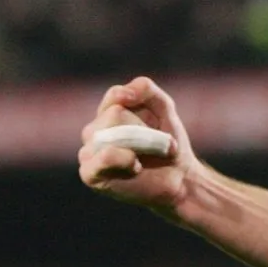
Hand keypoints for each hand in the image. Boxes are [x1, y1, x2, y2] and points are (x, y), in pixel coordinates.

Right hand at [78, 77, 198, 215]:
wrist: (178, 178)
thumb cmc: (168, 142)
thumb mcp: (164, 108)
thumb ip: (145, 89)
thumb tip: (123, 94)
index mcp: (109, 112)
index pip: (115, 95)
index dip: (137, 102)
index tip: (156, 117)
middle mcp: (94, 130)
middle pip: (114, 114)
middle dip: (145, 130)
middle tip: (159, 145)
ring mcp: (89, 152)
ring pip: (108, 135)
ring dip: (141, 145)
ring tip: (149, 156)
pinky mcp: (90, 174)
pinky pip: (103, 156)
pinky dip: (125, 159)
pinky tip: (135, 167)